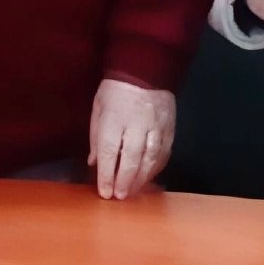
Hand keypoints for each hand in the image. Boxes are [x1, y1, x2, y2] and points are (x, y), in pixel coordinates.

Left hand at [88, 79, 175, 199]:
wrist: (146, 68)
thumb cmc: (116, 89)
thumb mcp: (98, 106)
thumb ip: (95, 135)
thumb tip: (94, 162)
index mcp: (114, 117)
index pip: (109, 150)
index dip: (106, 174)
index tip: (104, 192)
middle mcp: (136, 123)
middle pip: (131, 158)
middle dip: (124, 181)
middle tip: (119, 197)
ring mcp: (156, 125)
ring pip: (150, 158)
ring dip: (141, 178)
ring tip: (133, 191)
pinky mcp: (169, 127)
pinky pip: (165, 152)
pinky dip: (157, 167)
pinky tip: (149, 177)